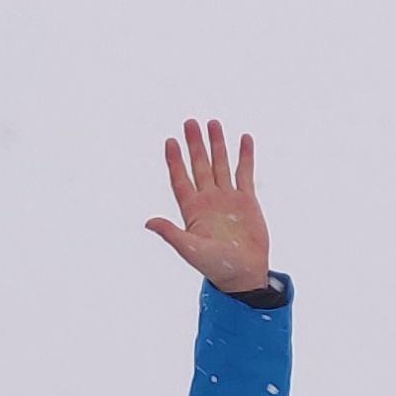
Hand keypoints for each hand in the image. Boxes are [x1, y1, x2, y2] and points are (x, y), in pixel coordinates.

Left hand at [143, 117, 270, 293]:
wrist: (243, 274)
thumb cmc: (215, 266)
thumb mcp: (190, 249)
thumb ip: (171, 233)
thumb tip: (148, 222)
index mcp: (192, 210)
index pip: (180, 179)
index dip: (175, 161)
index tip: (170, 141)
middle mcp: (208, 200)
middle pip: (199, 165)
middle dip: (195, 144)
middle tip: (190, 122)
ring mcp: (227, 198)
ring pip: (221, 164)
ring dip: (217, 144)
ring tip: (213, 123)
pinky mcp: (246, 200)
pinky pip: (244, 173)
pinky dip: (244, 156)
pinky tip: (244, 138)